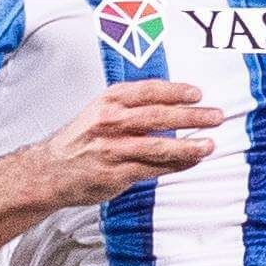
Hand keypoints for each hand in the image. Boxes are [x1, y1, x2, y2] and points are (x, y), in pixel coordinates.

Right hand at [28, 80, 223, 207]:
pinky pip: (153, 169)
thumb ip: (131, 105)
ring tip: (209, 144)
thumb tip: (173, 103)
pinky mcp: (116, 174)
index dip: (175, 91)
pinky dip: (175, 165)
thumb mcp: (99, 110)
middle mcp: (110, 122)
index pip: (148, 91)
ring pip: (158, 146)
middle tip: (215, 116)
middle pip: (158, 116)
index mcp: (108, 101)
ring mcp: (113, 149)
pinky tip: (191, 162)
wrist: (50, 170)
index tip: (197, 94)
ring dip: (188, 146)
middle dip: (192, 116)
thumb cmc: (80, 139)